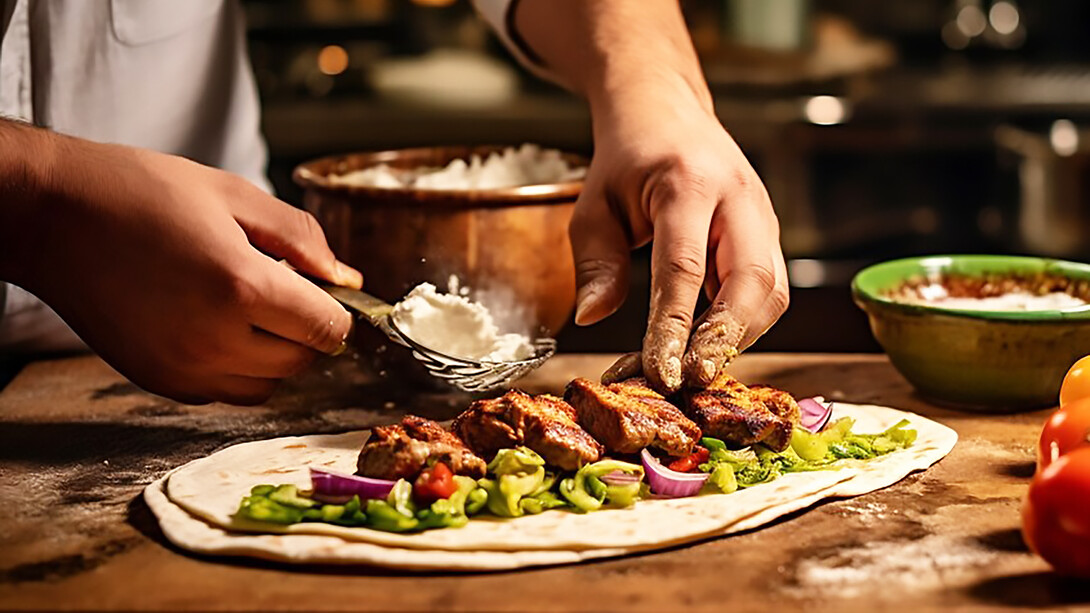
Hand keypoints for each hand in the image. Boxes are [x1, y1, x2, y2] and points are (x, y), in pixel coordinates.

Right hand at [21, 139, 360, 403]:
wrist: (54, 217)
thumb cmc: (143, 192)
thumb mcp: (234, 195)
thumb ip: (301, 239)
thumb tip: (347, 280)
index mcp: (241, 287)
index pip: (328, 329)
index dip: (336, 309)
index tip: (322, 289)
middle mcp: (216, 340)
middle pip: (302, 360)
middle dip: (306, 329)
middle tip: (279, 287)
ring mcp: (185, 369)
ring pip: (269, 385)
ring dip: (275, 354)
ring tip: (246, 307)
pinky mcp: (161, 382)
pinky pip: (228, 392)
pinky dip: (239, 369)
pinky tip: (216, 326)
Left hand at [571, 90, 787, 392]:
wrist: (667, 112)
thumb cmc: (627, 159)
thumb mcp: (593, 205)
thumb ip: (595, 263)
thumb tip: (592, 319)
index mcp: (687, 183)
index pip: (684, 266)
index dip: (673, 327)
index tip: (660, 373)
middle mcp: (738, 197)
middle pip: (753, 281)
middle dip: (725, 340)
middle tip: (690, 381)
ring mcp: (762, 214)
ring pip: (773, 291)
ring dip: (738, 338)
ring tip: (693, 369)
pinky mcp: (769, 233)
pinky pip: (771, 289)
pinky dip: (744, 324)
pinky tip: (708, 345)